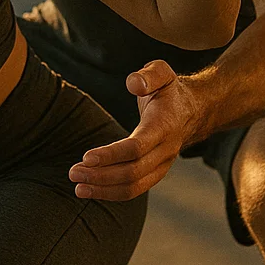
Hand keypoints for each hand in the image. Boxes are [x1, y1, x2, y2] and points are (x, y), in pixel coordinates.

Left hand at [67, 60, 200, 200]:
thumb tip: (133, 84)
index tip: (86, 157)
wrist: (192, 110)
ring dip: (104, 189)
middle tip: (72, 173)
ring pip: (135, 186)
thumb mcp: (162, 72)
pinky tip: (90, 189)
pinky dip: (112, 192)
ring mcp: (163, 164)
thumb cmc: (169, 89)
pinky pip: (135, 189)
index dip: (112, 155)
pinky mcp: (156, 172)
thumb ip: (149, 75)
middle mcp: (166, 150)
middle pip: (133, 171)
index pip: (137, 147)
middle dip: (101, 176)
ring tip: (78, 187)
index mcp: (165, 125)